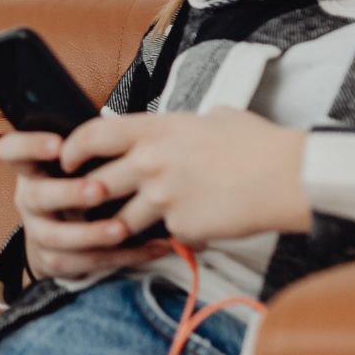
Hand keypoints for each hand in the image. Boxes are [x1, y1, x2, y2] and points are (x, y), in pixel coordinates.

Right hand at [0, 129, 175, 280]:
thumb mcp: (76, 163)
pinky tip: (149, 247)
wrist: (64, 235)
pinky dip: (118, 256)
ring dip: (90, 233)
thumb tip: (120, 129)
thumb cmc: (81, 182)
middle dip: (68, 193)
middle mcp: (29, 199)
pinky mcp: (54, 260)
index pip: (12, 150)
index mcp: (32, 168)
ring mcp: (38, 231)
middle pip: (36, 196)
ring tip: (122, 228)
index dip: (29, 146)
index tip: (58, 145)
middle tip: (98, 190)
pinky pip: (82, 262)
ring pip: (55, 236)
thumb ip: (88, 148)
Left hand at [58, 109, 312, 247]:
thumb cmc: (257, 144)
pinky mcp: (181, 227)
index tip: (67, 160)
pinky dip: (175, 236)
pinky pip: (166, 236)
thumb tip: (181, 127)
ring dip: (125, 226)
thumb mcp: (213, 118)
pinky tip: (195, 228)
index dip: (71, 150)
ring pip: (123, 221)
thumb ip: (183, 126)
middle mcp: (151, 161)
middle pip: (97, 185)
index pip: (93, 136)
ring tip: (135, 226)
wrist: (287, 177)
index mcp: (155, 129)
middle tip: (90, 203)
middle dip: (90, 198)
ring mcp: (163, 197)